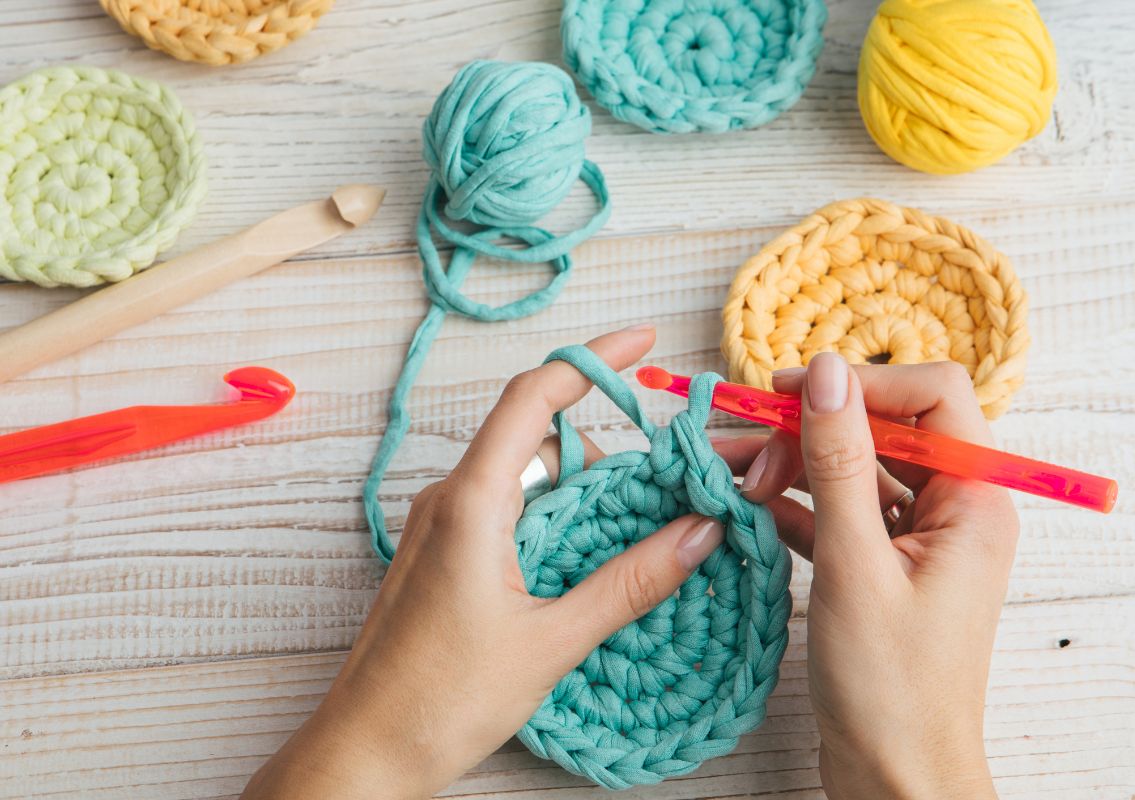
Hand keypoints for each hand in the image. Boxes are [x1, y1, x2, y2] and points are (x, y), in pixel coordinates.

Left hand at [240, 327, 724, 799]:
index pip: (534, 395)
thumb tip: (701, 530)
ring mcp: (442, 525)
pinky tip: (591, 550)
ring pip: (524, 474)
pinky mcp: (443, 553)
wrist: (365, 751)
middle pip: (537, 434)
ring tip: (643, 516)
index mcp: (472, 501)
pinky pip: (507, 507)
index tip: (644, 342)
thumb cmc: (442, 700)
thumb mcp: (553, 639)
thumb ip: (632, 580)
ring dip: (583, 484)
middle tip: (669, 466)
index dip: (592, 359)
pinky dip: (555, 513)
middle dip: (605, 440)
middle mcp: (451, 499)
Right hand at [715, 353, 1017, 799]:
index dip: (859, 383)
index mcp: (974, 501)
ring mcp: (916, 539)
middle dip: (807, 430)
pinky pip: (837, 511)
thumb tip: (826, 371)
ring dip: (789, 466)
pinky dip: (792, 505)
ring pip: (850, 469)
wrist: (896, 777)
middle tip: (742, 449)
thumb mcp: (855, 563)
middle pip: (880, 429)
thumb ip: (839, 461)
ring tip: (728, 476)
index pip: (930, 396)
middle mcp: (953, 510)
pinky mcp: (882, 566)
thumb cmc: (891, 688)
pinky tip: (746, 508)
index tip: (787, 392)